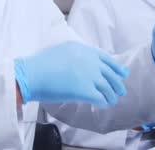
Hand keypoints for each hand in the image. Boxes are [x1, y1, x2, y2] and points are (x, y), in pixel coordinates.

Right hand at [14, 41, 128, 106]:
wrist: (32, 74)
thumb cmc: (41, 64)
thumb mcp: (63, 49)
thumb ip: (77, 53)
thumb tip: (86, 61)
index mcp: (84, 50)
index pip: (107, 59)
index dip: (116, 68)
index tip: (123, 74)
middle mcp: (90, 61)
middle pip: (111, 74)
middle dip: (117, 84)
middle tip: (120, 91)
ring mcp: (89, 75)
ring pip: (108, 88)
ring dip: (112, 96)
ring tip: (112, 101)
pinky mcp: (85, 90)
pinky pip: (101, 98)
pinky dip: (104, 103)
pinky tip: (103, 105)